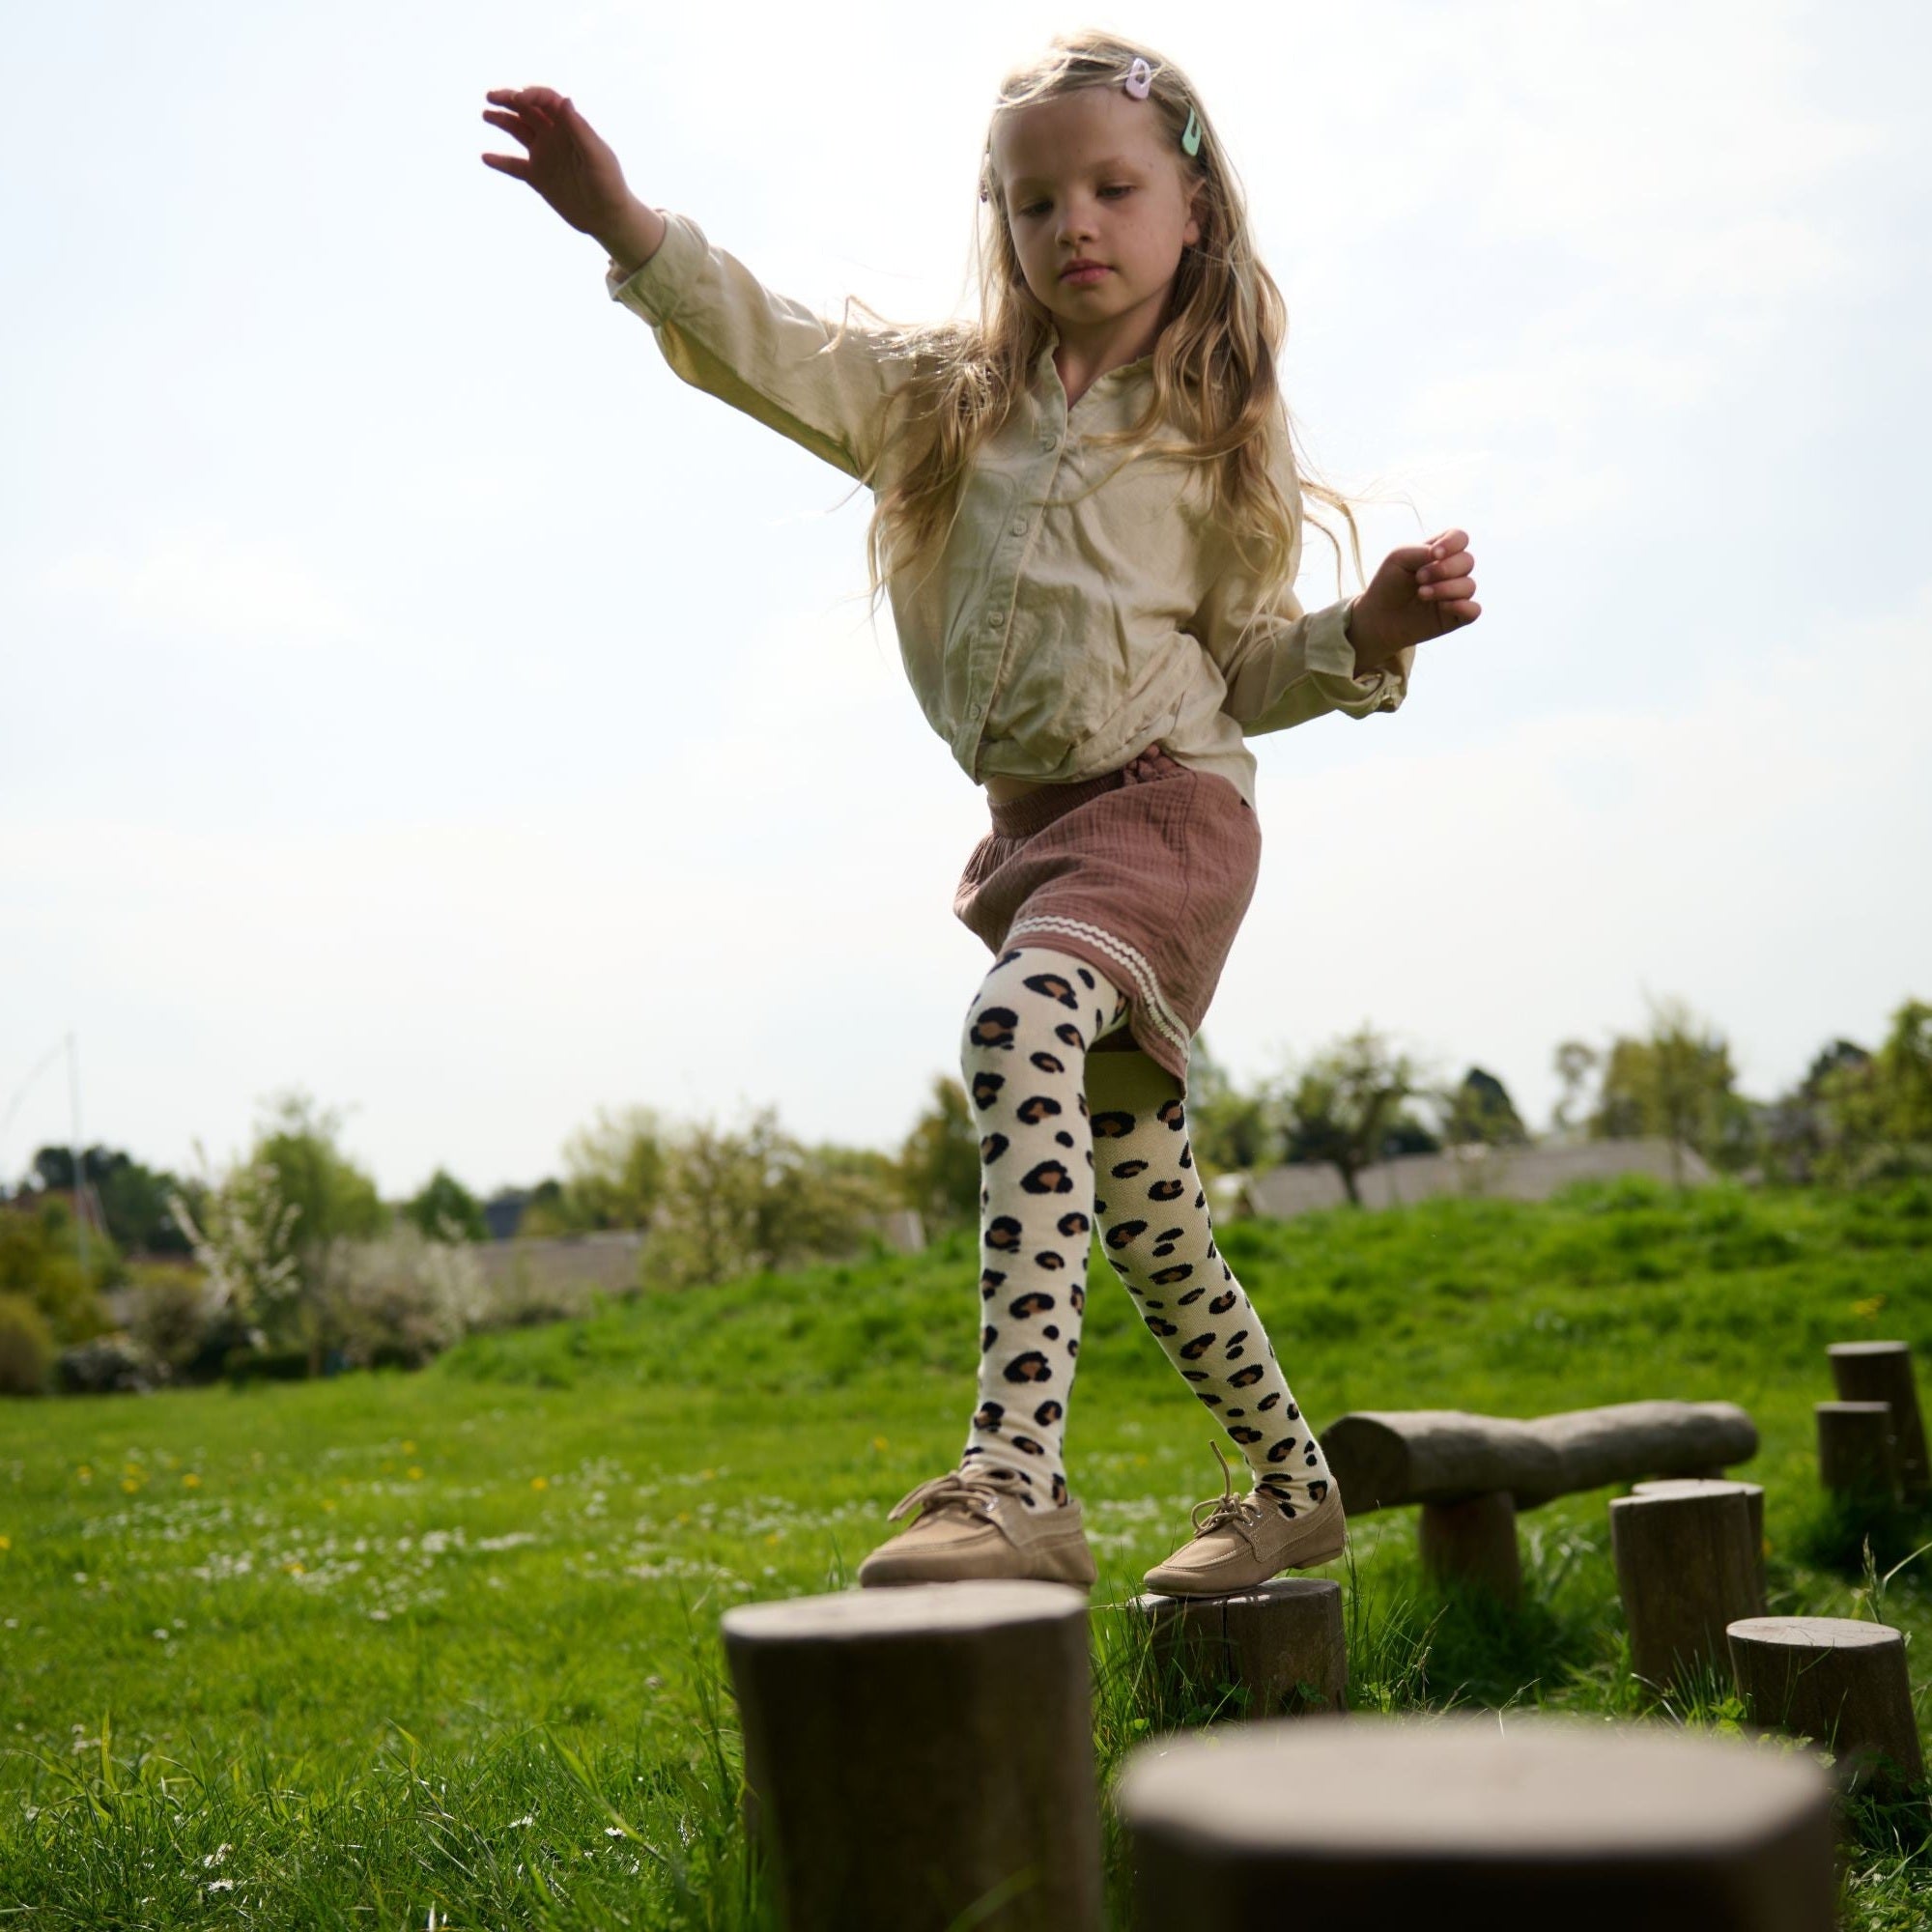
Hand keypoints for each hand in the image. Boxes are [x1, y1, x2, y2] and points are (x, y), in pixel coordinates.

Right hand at [480, 85, 634, 239]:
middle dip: (509, 100)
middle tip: (490, 96)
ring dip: (502, 121)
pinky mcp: (538, 177)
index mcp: (570, 126)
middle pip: (528, 110)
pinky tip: (485, 157)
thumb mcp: (596, 156)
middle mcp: (555, 136)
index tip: (518, 99)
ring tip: (486, 114)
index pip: (547, 100)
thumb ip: (579, 129)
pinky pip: (514, 166)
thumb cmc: (609, 184)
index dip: (531, 95)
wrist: (608, 218)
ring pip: (518, 131)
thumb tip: (564, 100)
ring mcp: (545, 155)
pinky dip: (500, 161)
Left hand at [1348, 529, 1480, 674]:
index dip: (1453, 543)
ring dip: (1445, 588)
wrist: (1378, 618)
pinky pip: (1474, 610)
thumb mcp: (1399, 558)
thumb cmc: (1388, 584)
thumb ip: (1422, 551)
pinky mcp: (1456, 617)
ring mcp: (1456, 594)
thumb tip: (1443, 556)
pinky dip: (1461, 606)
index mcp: (1441, 552)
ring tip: (1421, 594)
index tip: (1434, 554)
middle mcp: (1452, 571)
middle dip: (1444, 569)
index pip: (1461, 538)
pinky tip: (1441, 607)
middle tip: (1419, 578)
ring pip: (1469, 585)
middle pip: (1468, 561)